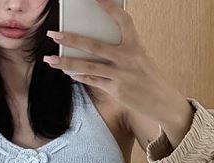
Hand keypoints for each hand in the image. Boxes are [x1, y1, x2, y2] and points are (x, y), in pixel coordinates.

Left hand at [43, 0, 188, 125]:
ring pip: (88, 67)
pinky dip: (80, 76)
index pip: (123, 21)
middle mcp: (128, 59)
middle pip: (95, 46)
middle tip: (54, 33)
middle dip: (72, 39)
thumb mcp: (139, 59)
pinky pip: (93, 81)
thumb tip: (91, 49)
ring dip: (67, 63)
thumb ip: (119, 52)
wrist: (162, 102)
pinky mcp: (115, 91)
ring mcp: (120, 76)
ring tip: (50, 60)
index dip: (110, 7)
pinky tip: (68, 73)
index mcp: (136, 46)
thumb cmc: (147, 78)